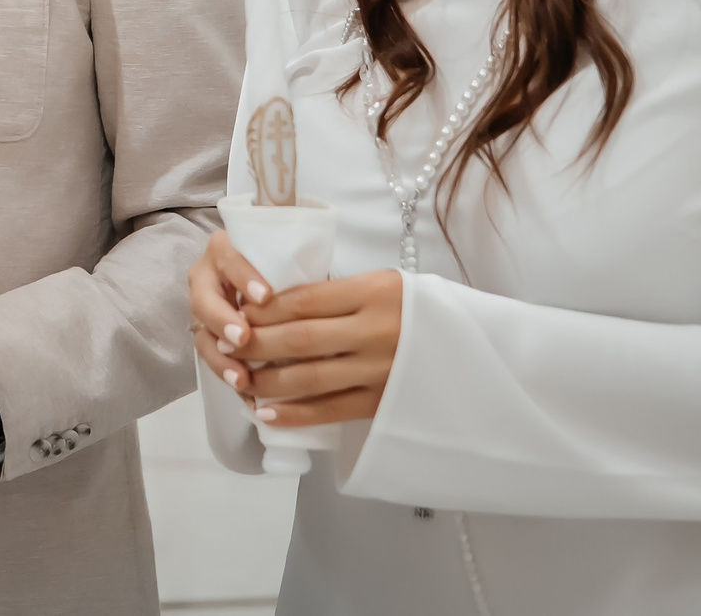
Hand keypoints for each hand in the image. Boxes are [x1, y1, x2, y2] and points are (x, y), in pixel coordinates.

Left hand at [191, 230, 400, 427]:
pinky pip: (331, 410)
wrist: (473, 351)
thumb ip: (338, 295)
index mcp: (376, 292)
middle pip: (300, 339)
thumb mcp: (384, 286)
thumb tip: (275, 304)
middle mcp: (377, 331)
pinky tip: (267, 413)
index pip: (304, 299)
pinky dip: (294, 414)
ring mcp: (381, 371)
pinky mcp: (384, 403)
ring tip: (240, 379)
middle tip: (227, 347)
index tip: (238, 312)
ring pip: (310, 378)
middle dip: (255, 345)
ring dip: (267, 381)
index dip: (264, 309)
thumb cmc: (417, 311)